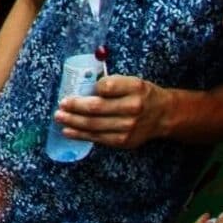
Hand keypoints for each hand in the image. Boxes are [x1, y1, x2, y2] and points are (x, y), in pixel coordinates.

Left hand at [55, 75, 169, 149]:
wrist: (163, 115)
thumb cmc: (140, 95)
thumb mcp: (131, 81)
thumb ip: (111, 83)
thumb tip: (82, 86)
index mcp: (135, 88)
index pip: (107, 86)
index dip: (90, 87)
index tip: (77, 87)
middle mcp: (133, 107)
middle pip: (96, 107)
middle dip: (74, 106)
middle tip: (61, 104)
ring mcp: (129, 127)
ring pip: (93, 125)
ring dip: (72, 121)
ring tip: (59, 117)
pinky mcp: (124, 141)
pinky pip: (97, 138)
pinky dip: (80, 134)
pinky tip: (68, 131)